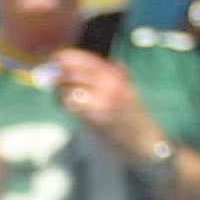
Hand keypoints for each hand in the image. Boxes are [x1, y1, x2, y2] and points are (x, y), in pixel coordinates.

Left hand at [44, 50, 170, 164]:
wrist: (148, 143)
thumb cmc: (136, 119)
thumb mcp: (130, 90)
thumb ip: (118, 75)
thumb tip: (107, 63)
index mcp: (116, 74)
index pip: (83, 58)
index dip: (63, 57)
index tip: (53, 60)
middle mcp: (110, 83)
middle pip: (71, 71)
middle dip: (56, 75)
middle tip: (51, 81)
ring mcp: (103, 100)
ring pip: (67, 88)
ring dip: (59, 93)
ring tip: (62, 98)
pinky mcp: (97, 117)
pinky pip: (72, 105)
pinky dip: (65, 105)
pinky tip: (70, 109)